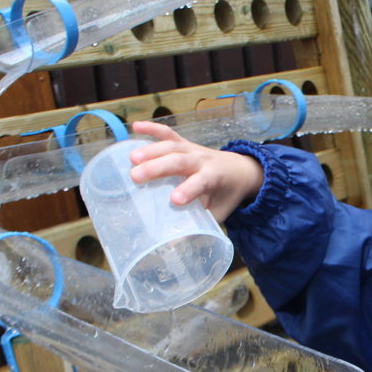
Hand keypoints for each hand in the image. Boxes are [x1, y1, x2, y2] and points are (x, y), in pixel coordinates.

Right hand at [128, 121, 263, 221]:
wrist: (240, 169)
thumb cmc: (226, 194)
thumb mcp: (220, 213)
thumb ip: (203, 225)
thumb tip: (179, 245)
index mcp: (214, 177)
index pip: (201, 182)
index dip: (189, 190)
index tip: (174, 201)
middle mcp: (202, 160)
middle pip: (179, 161)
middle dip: (158, 167)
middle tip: (136, 177)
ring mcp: (192, 149)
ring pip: (171, 146)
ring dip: (151, 150)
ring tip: (131, 159)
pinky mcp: (184, 143)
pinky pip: (168, 133)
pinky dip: (152, 129)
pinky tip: (135, 127)